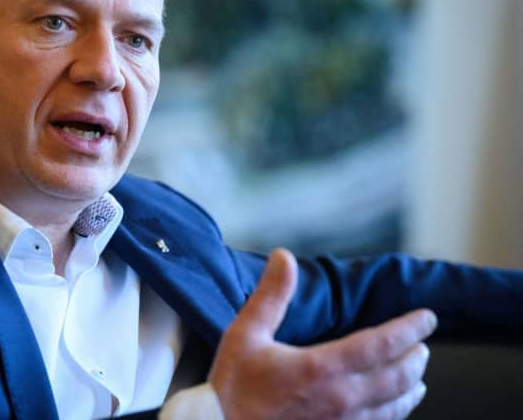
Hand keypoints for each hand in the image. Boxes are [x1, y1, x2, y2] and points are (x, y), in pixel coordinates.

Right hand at [209, 249, 436, 419]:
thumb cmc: (233, 386)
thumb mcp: (246, 333)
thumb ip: (271, 295)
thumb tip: (284, 257)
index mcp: (321, 367)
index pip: (381, 344)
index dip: (409, 329)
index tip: (428, 317)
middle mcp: (339, 399)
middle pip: (397, 378)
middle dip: (415, 359)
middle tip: (424, 345)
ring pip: (393, 407)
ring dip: (411, 388)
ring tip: (420, 377)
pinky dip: (395, 413)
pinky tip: (394, 409)